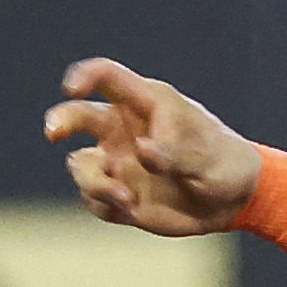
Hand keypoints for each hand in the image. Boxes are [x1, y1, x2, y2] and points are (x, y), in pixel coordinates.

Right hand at [47, 57, 261, 235]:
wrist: (232, 201)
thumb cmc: (223, 164)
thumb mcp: (206, 157)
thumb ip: (174, 153)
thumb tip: (143, 152)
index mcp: (146, 105)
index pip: (108, 78)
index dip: (85, 77)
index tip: (72, 87)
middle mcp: (123, 131)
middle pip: (79, 116)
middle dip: (62, 121)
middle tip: (54, 132)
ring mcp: (118, 163)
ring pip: (81, 166)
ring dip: (94, 182)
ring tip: (122, 197)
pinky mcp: (119, 195)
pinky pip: (95, 200)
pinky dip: (106, 206)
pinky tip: (132, 209)